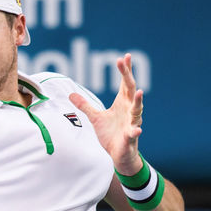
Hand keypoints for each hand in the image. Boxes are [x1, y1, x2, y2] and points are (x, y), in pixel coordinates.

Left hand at [69, 53, 143, 174]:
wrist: (119, 154)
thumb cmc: (110, 134)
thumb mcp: (95, 117)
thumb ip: (85, 105)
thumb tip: (71, 94)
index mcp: (122, 104)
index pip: (125, 83)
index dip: (124, 70)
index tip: (124, 56)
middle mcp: (129, 110)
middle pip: (130, 90)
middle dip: (128, 76)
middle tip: (125, 62)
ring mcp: (131, 123)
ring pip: (137, 110)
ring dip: (138, 101)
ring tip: (139, 92)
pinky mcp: (130, 137)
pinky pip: (134, 133)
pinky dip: (135, 131)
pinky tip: (136, 130)